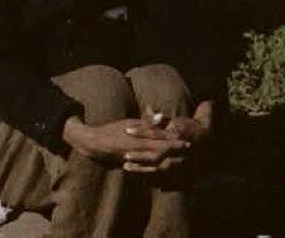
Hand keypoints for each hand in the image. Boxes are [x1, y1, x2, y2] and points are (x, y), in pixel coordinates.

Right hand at [63, 116, 191, 172]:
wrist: (96, 143)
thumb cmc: (113, 130)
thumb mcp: (130, 123)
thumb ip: (146, 122)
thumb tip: (162, 115)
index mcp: (141, 139)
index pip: (162, 140)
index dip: (176, 141)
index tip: (188, 141)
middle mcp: (141, 151)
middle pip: (164, 152)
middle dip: (176, 153)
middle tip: (188, 153)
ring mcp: (137, 160)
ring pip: (158, 163)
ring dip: (171, 162)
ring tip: (182, 162)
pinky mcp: (134, 166)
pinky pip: (149, 170)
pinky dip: (160, 169)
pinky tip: (166, 170)